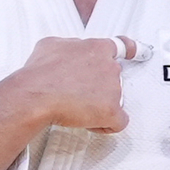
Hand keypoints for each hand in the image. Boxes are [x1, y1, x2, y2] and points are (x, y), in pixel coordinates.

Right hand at [0, 33, 134, 135]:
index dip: (129, 50)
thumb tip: (67, 52)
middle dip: (98, 86)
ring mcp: (113, 89)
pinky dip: (104, 124)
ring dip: (97, 105)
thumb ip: (67, 46)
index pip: (121, 46)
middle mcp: (110, 66)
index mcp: (96, 48)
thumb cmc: (38, 73)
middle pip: (112, 78)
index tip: (135, 53)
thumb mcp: (50, 45)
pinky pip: (117, 122)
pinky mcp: (111, 111)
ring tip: (74, 107)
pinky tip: (88, 123)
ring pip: (112, 100)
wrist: (34, 95)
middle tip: (77, 93)